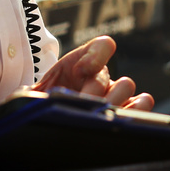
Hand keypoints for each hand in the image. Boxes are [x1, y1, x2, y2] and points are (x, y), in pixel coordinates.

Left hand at [34, 36, 152, 109]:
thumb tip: (28, 97)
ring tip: (97, 117)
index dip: (95, 55)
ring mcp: (114, 95)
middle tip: (84, 105)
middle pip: (109, 74)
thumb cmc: (41, 109)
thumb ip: (32, 95)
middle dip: (96, 90)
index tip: (80, 70)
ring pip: (126, 87)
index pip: (102, 46)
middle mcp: (101, 77)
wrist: (45, 123)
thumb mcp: (34, 98)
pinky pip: (141, 104)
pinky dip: (135, 111)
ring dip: (113, 102)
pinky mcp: (123, 112)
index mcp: (81, 64)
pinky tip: (118, 120)